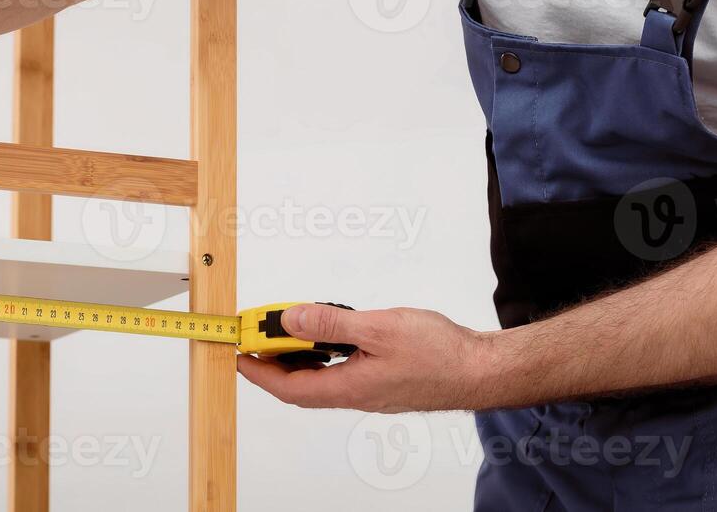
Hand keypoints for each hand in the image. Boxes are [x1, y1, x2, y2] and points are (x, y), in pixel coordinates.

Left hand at [236, 303, 498, 412]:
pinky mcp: (382, 381)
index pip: (289, 387)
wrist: (480, 370)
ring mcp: (369, 390)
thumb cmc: (440, 353)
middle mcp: (356, 394)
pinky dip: (323, 356)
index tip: (237, 354)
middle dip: (272, 363)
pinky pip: (340, 372)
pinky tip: (327, 338)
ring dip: (298, 358)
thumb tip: (291, 321)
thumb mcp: (378, 328)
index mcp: (349, 388)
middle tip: (255, 337)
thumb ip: (331, 324)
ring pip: (321, 379)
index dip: (258, 373)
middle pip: (301, 385)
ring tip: (284, 332)